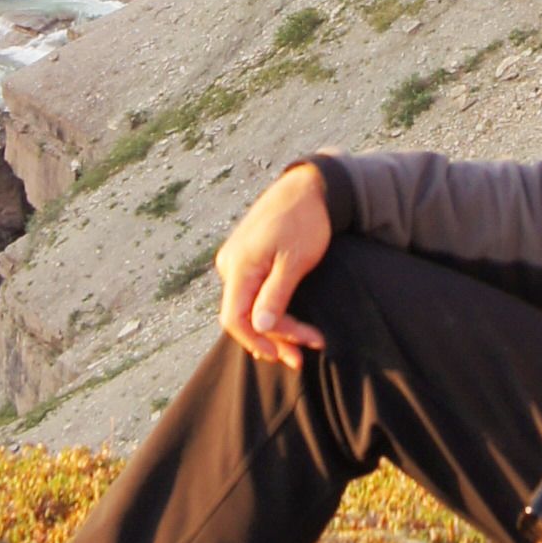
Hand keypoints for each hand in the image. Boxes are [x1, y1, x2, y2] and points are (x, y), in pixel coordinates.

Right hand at [214, 163, 332, 368]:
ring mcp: (238, 259)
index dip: (256, 342)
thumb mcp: (295, 260)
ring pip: (250, 305)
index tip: (283, 355)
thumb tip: (258, 327)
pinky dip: (272, 308)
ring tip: (307, 340)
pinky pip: (253, 292)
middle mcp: (231, 263)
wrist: (310, 186)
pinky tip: (289, 321)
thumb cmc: (305, 220)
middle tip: (303, 355)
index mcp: (239, 265)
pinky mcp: (248, 257)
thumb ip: (275, 294)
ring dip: (276, 326)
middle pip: (244, 315)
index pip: (234, 319)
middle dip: (274, 338)